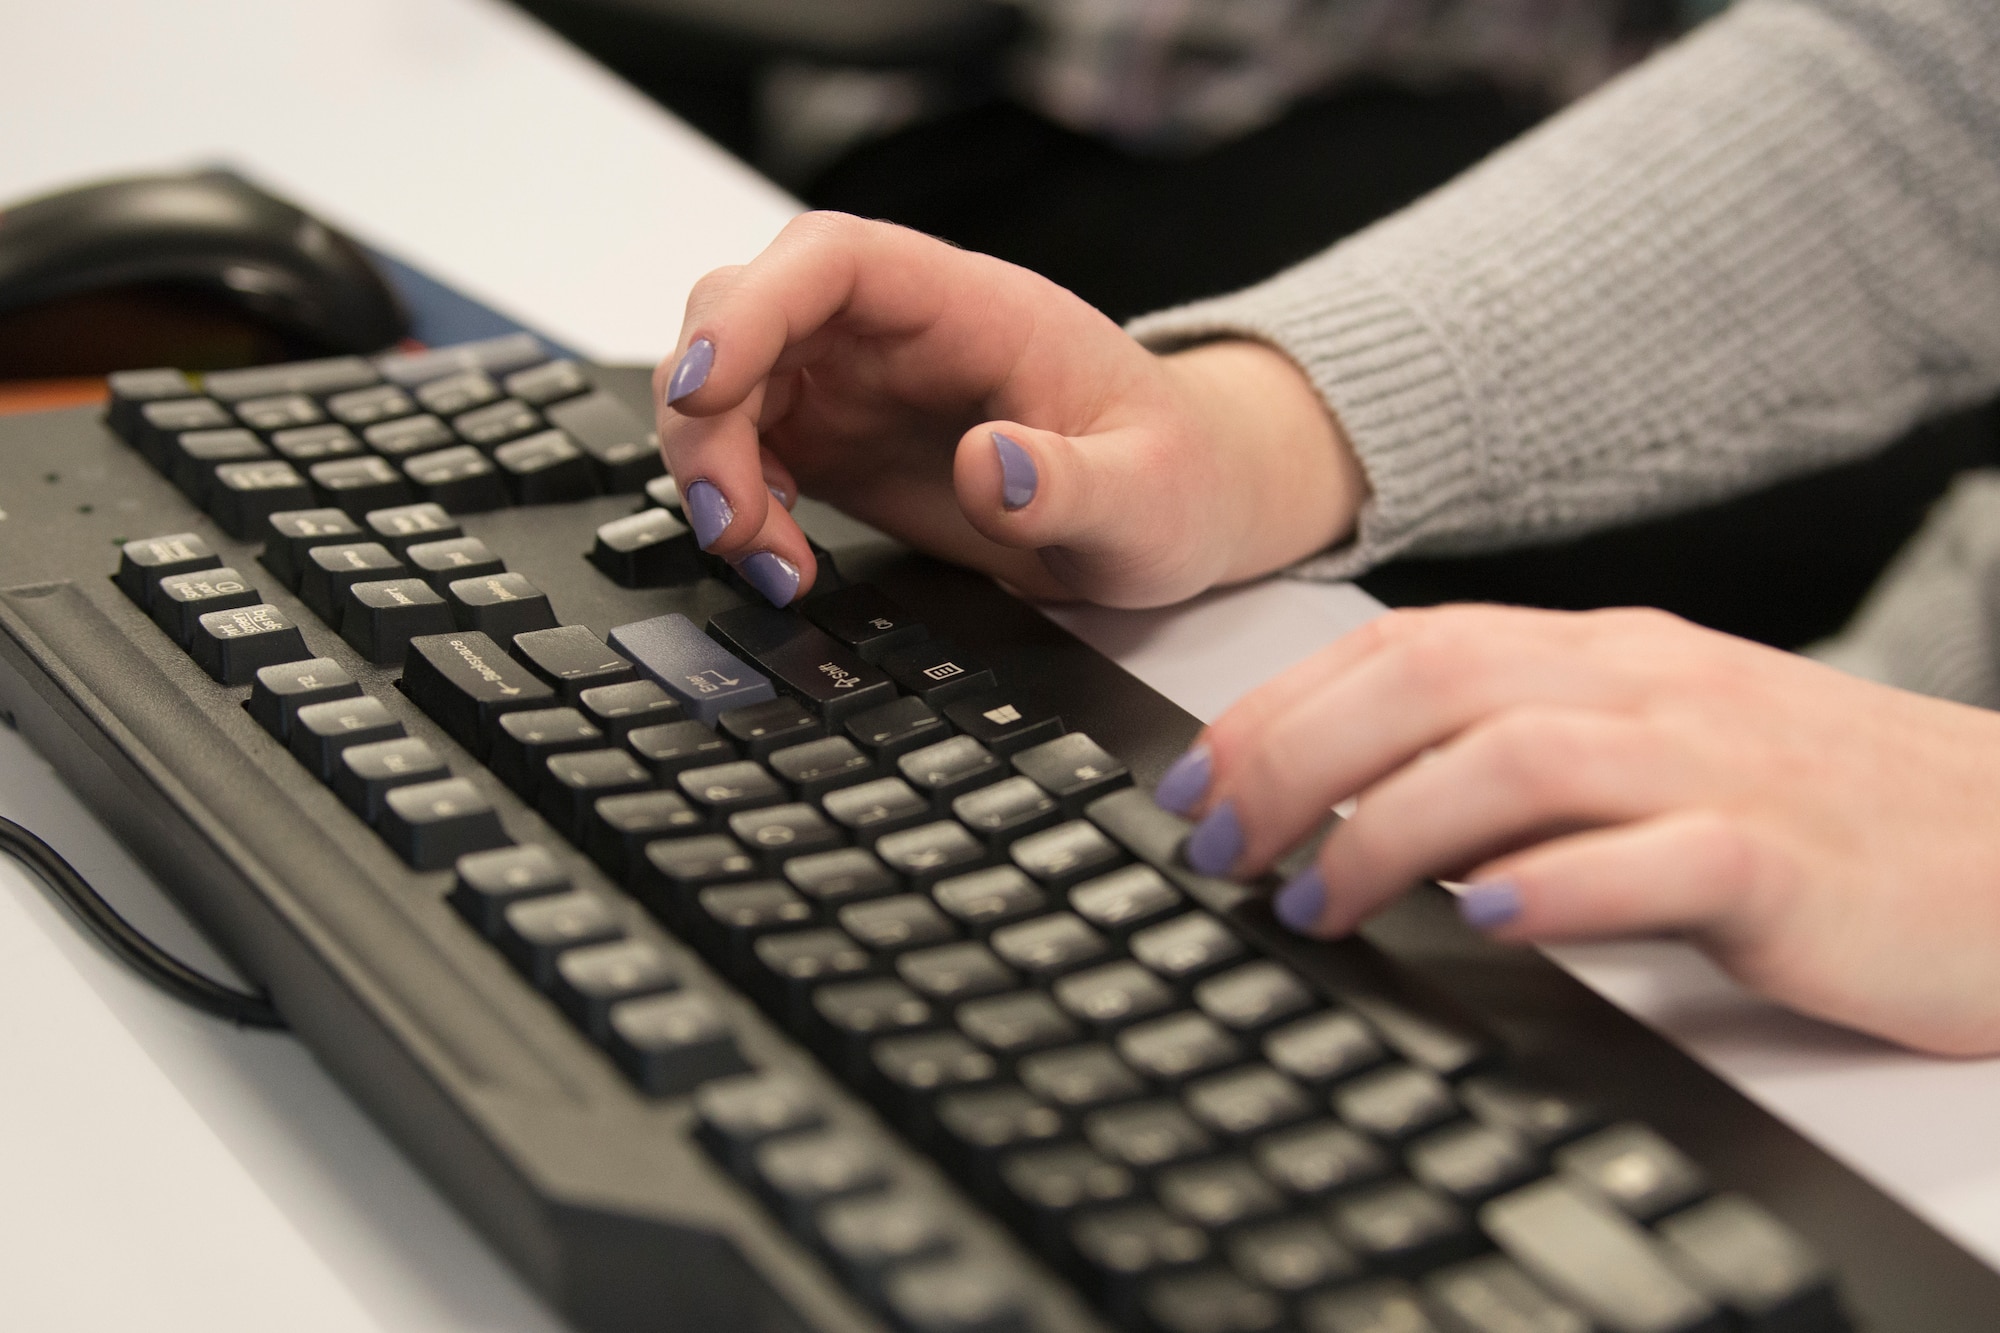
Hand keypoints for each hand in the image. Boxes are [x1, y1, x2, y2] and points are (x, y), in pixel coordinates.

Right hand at [655, 212, 1364, 606]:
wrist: (1175, 508)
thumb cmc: (1172, 479)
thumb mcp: (1146, 499)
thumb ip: (1071, 484)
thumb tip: (989, 467)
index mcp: (969, 306)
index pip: (830, 262)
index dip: (749, 311)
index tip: (705, 389)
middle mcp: (895, 333)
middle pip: (746, 316)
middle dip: (707, 413)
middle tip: (732, 523)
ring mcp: (857, 385)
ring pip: (727, 388)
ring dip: (713, 472)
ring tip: (771, 563)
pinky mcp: (839, 446)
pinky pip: (747, 452)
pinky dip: (739, 508)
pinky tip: (785, 561)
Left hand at [1155, 604, 1999, 1056]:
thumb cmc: (1826, 807)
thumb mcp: (1655, 751)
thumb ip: (1523, 759)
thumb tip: (1362, 801)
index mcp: (1606, 656)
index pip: (1407, 647)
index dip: (1281, 708)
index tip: (1195, 780)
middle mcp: (1648, 688)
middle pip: (1432, 683)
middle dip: (1292, 760)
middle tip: (1216, 845)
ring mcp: (1719, 765)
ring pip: (1517, 756)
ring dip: (1387, 829)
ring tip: (1314, 901)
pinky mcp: (1788, 861)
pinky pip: (1660, 856)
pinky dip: (1557, 885)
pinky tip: (1485, 919)